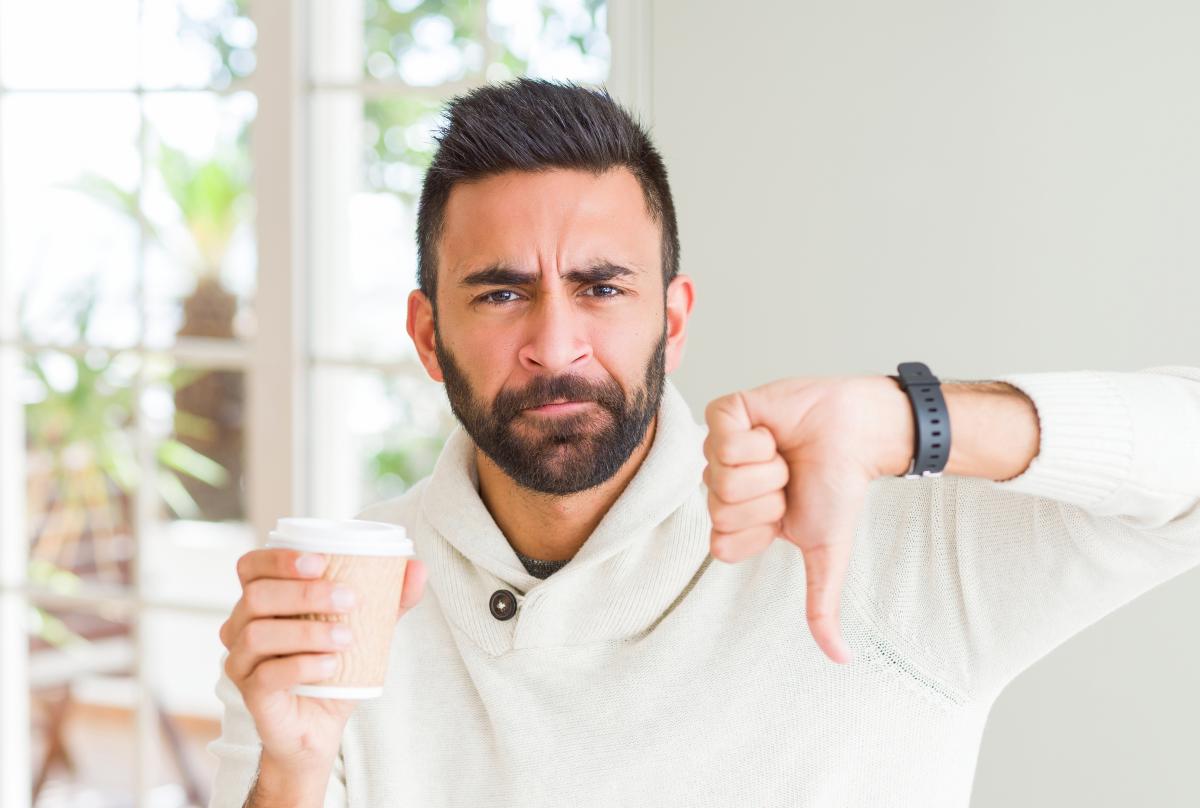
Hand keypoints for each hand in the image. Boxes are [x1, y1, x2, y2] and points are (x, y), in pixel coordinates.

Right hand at [218, 548, 427, 772]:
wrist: (321, 727)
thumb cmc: (335, 668)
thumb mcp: (367, 629)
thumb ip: (390, 598)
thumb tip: (419, 568)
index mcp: (264, 601)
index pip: (251, 566)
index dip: (278, 558)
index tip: (321, 561)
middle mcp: (241, 627)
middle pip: (256, 596)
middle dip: (305, 593)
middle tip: (349, 600)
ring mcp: (241, 661)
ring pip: (259, 633)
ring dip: (307, 631)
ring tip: (346, 638)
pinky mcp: (250, 693)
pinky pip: (266, 674)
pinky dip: (301, 666)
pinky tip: (331, 666)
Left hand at [702, 376, 913, 664]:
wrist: (857, 435)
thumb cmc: (838, 488)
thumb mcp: (826, 552)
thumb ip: (822, 604)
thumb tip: (841, 659)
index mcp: (737, 520)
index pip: (720, 544)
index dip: (757, 531)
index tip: (783, 515)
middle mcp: (721, 485)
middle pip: (719, 510)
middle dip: (765, 497)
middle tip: (787, 480)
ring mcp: (719, 449)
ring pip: (720, 474)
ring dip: (766, 467)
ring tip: (783, 455)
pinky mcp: (725, 413)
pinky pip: (722, 438)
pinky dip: (757, 438)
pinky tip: (772, 431)